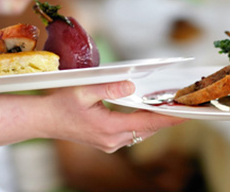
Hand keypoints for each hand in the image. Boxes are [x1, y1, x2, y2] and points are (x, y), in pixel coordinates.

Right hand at [39, 81, 186, 152]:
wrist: (43, 120)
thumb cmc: (60, 103)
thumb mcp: (83, 90)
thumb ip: (109, 87)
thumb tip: (131, 85)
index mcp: (109, 127)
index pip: (147, 122)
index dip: (169, 117)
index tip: (186, 112)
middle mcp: (112, 140)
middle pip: (148, 129)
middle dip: (167, 118)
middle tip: (185, 106)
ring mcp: (109, 144)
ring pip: (141, 133)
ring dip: (155, 121)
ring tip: (172, 108)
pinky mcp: (107, 143)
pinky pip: (132, 134)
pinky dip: (143, 124)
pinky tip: (149, 113)